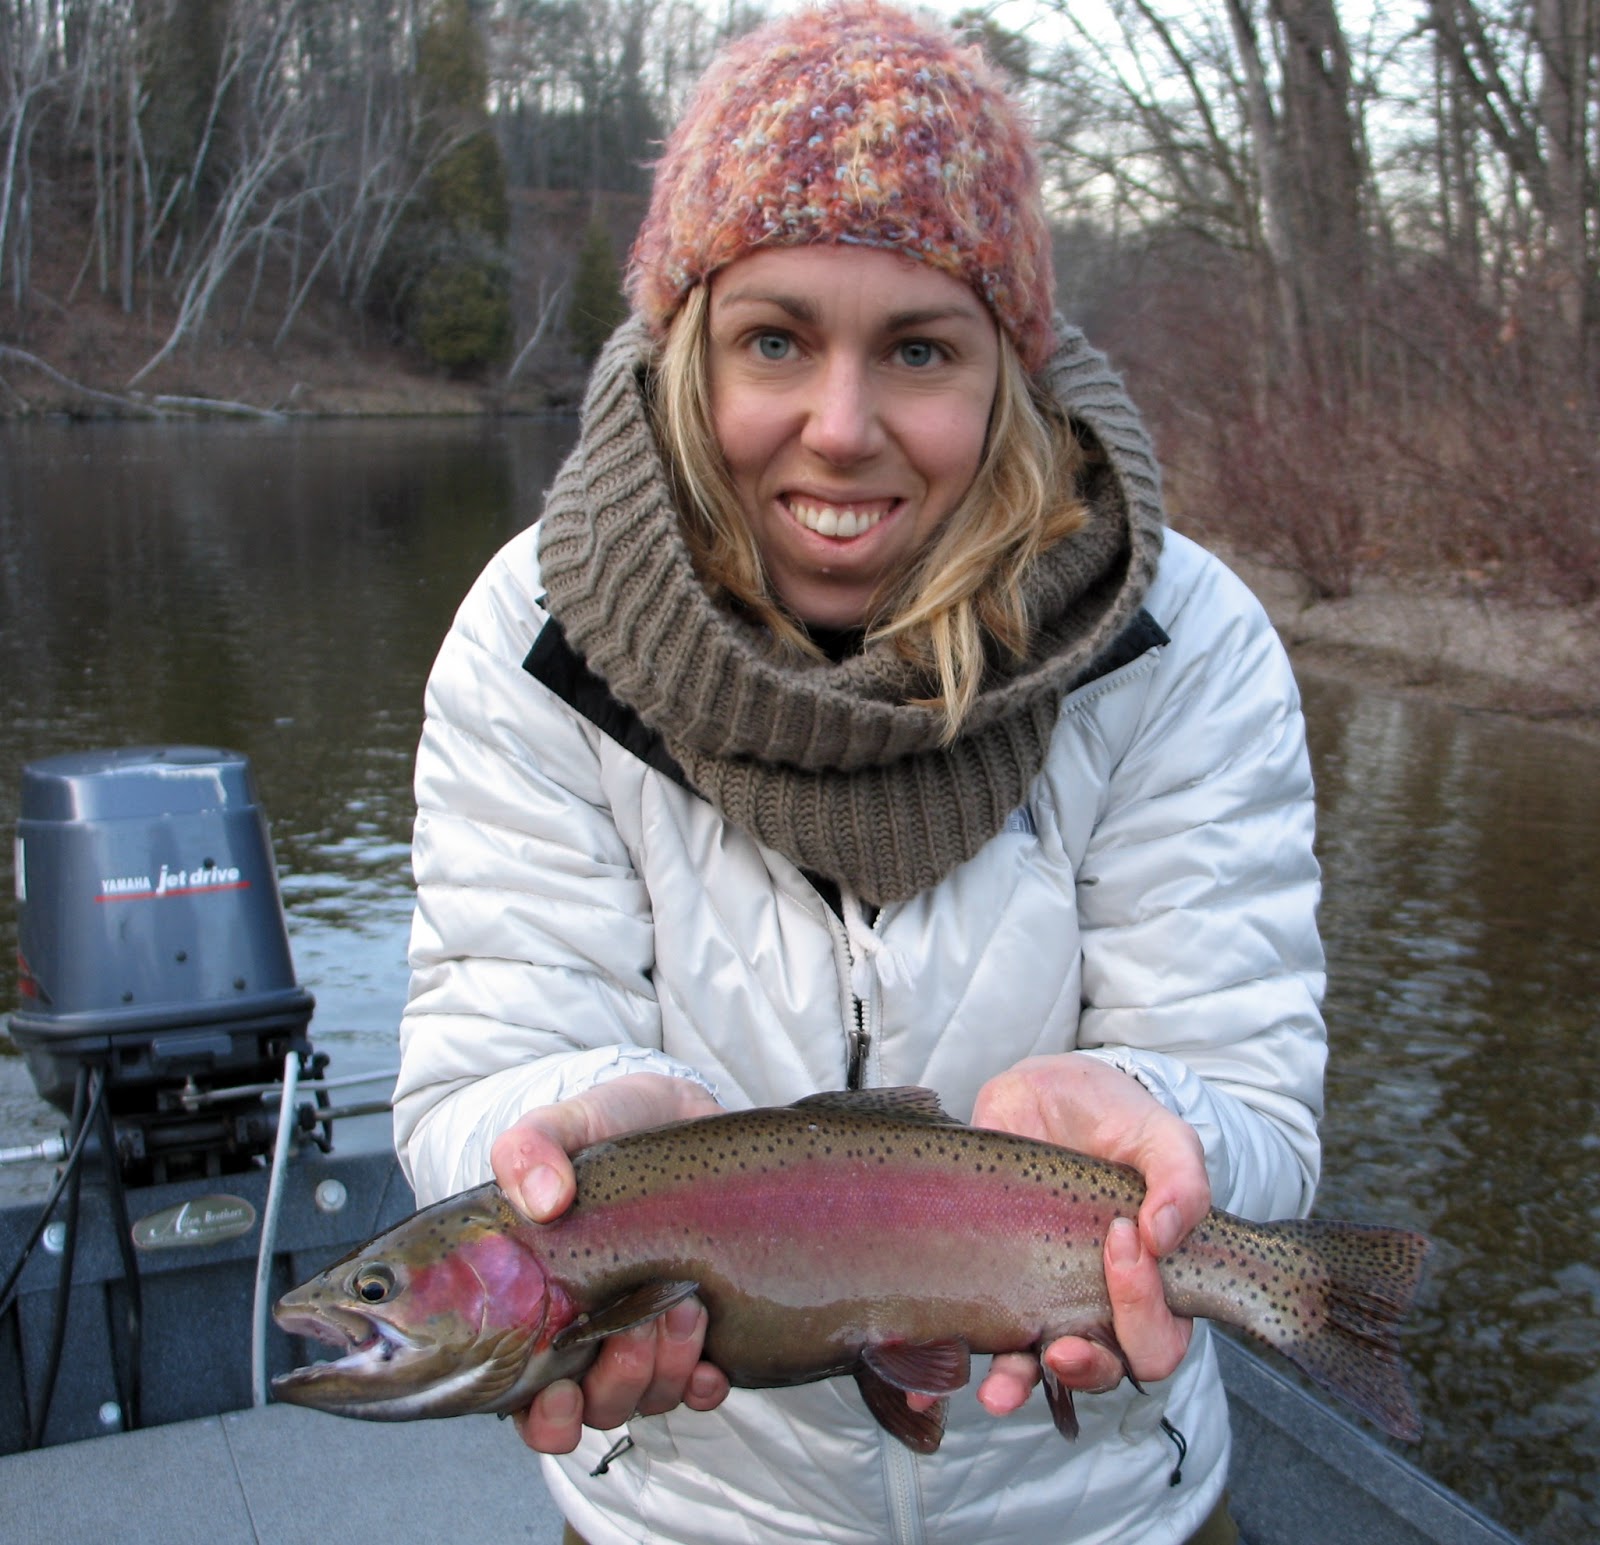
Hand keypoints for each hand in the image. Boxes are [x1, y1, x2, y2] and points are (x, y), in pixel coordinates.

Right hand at [489, 1073, 730, 1452]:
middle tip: (637, 1325)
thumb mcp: (560, 1125)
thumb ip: (529, 1150)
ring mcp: (651, 1334)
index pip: (529, 1400)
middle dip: (619, 1381)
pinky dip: (708, 1383)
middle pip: (600, 1405)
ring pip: (653, 1395)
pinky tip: (715, 1360)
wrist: (675, 1112)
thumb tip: (543, 1203)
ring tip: (685, 1305)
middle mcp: (594, 1333)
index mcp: (543, 1306)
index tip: (559, 1393)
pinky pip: (705, 1385)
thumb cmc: (605, 1128)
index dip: (544, 1418)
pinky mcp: (705, 1325)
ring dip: (668, 1368)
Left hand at [968, 1054, 1209, 1416]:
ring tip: (995, 1392)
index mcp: (1148, 1284)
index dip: (1144, 1313)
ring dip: (1015, 1385)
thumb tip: (1160, 1235)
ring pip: (1032, 1366)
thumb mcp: (1161, 1137)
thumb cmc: (1117, 1120)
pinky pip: (969, 1335)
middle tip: (1059, 1348)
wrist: (1048, 1087)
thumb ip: (1181, 1180)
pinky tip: (923, 1388)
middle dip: (1082, 1370)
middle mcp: (1094, 1301)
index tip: (1119, 1241)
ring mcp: (1038, 1293)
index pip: (1158, 1339)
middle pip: (1101, 1369)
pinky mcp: (988, 1277)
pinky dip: (945, 1369)